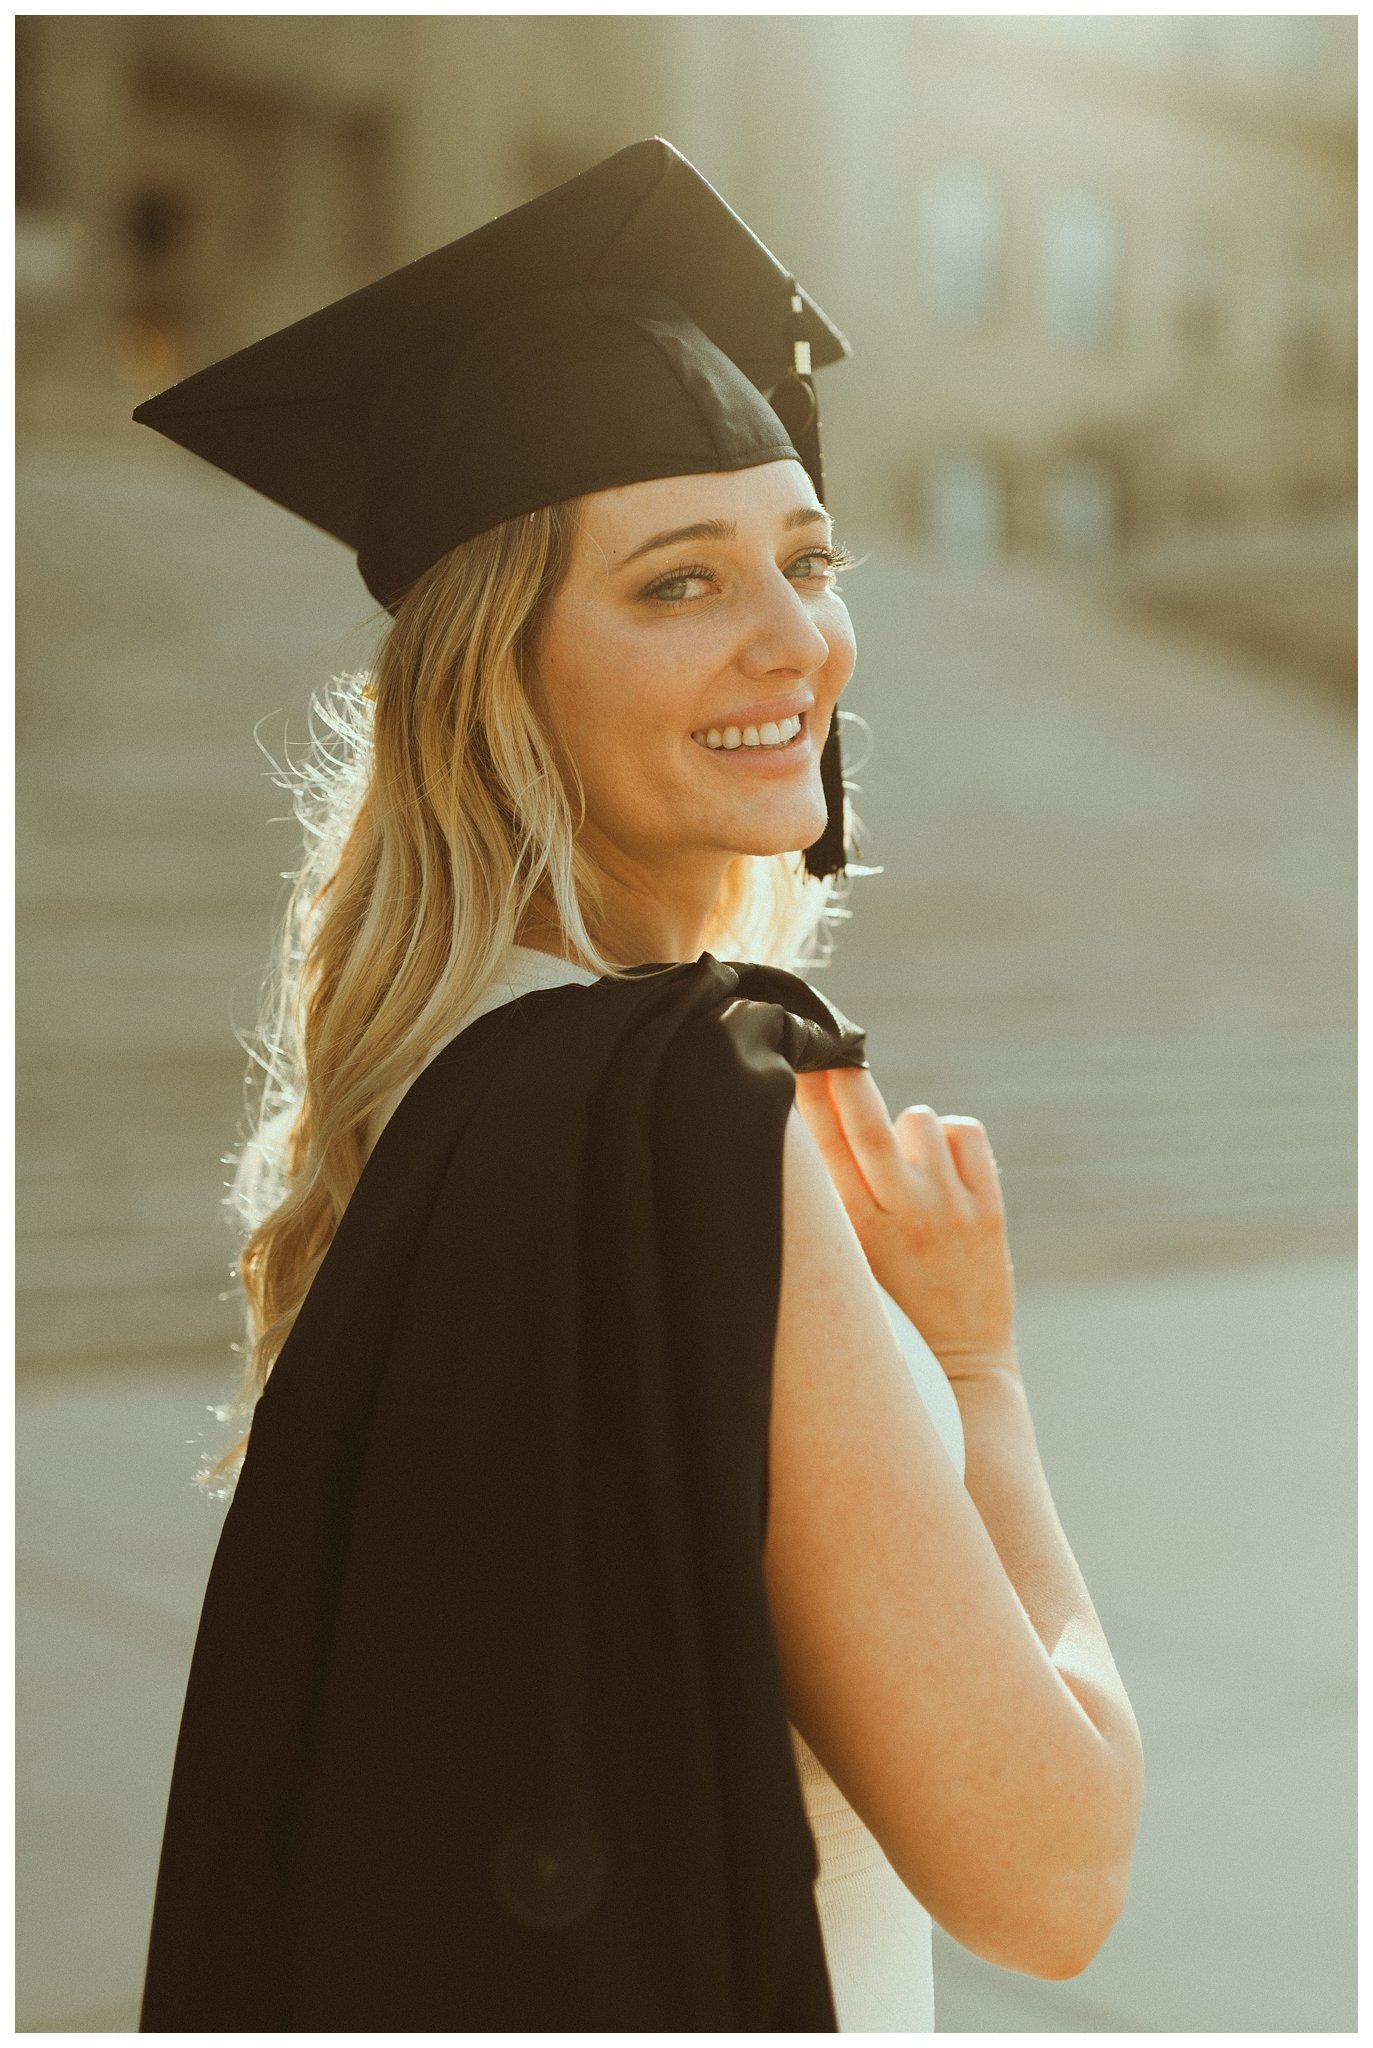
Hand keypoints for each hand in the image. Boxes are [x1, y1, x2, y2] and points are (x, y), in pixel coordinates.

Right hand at [793, 1066, 1018, 1383]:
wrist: (959, 1369)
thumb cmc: (888, 1318)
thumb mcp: (847, 1266)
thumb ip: (831, 1208)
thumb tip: (810, 1133)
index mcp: (856, 1234)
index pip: (825, 1148)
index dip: (811, 1096)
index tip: (801, 1059)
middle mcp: (904, 1217)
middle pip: (868, 1125)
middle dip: (845, 1081)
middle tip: (832, 1049)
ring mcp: (951, 1211)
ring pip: (922, 1121)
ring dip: (907, 1127)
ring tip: (905, 1162)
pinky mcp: (988, 1211)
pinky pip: (967, 1134)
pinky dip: (950, 1136)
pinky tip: (940, 1164)